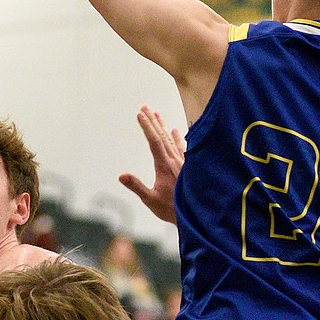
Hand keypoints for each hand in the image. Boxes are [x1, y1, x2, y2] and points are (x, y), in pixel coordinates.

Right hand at [118, 105, 184, 223]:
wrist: (197, 212)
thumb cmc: (172, 208)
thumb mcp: (150, 199)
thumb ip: (136, 186)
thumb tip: (121, 175)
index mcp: (164, 165)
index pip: (153, 141)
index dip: (146, 126)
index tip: (140, 114)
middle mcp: (174, 160)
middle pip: (162, 135)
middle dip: (153, 120)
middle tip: (145, 107)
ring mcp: (182, 162)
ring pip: (171, 139)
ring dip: (163, 126)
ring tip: (158, 114)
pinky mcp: (188, 166)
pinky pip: (182, 147)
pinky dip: (178, 137)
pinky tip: (177, 131)